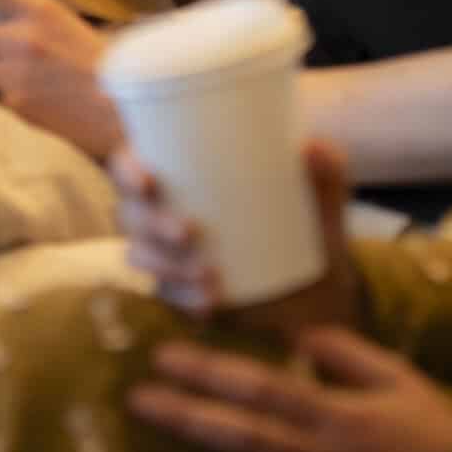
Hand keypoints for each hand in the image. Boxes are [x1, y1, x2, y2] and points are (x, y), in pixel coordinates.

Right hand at [112, 137, 363, 337]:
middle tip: (189, 233)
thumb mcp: (321, 202)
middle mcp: (164, 210)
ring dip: (167, 265)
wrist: (322, 290)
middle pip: (129, 212)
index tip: (149, 181)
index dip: (126, 170)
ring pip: (140, 255)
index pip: (130, 164)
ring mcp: (168, 254)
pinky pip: (164, 295)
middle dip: (152, 224)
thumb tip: (310, 146)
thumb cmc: (310, 227)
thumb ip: (325, 171)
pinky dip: (182, 298)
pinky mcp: (179, 290)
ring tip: (210, 275)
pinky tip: (207, 304)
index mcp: (181, 172)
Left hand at [129, 319, 451, 451]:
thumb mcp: (397, 376)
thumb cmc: (438, 432)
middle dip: (185, 419)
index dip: (209, 372)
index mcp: (337, 415)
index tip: (165, 356)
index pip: (261, 388)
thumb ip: (345, 351)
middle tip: (135, 403)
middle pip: (242, 439)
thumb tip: (295, 338)